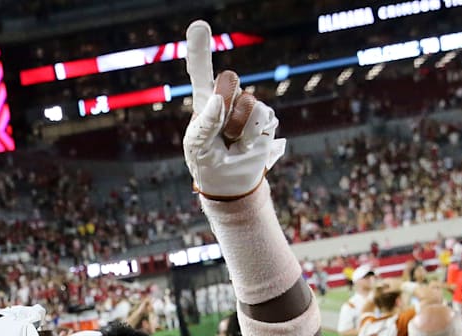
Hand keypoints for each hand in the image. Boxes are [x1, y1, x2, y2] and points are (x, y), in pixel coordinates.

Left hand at [183, 20, 284, 200]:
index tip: (198, 26)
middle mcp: (226, 98)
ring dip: (236, 127)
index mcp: (204, 101)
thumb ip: (204, 122)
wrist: (230, 183)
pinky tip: (245, 144)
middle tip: (220, 127)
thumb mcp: (197, 146)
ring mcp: (247, 106)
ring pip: (246, 100)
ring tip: (231, 142)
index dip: (200, 49)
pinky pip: (261, 117)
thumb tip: (218, 100)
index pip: (201, 71)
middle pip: (229, 78)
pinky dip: (251, 135)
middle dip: (224, 99)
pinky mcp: (265, 118)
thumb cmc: (207, 162)